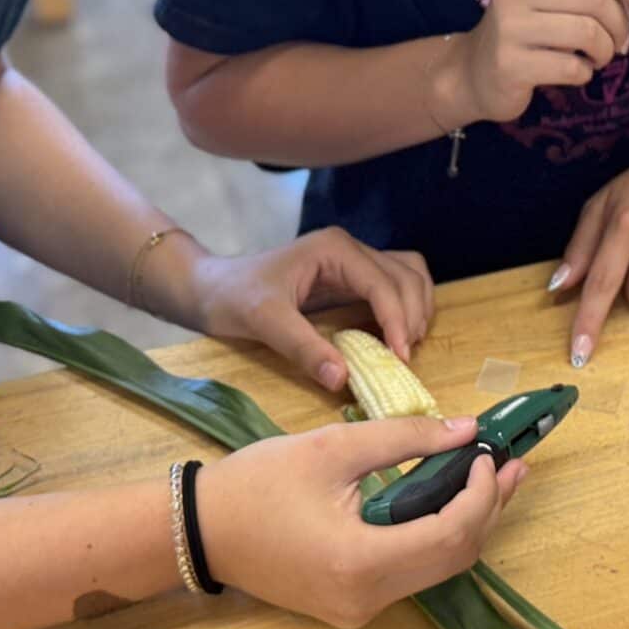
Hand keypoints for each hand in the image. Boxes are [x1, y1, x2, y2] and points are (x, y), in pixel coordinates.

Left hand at [183, 228, 434, 392]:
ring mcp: (352, 260)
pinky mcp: (351, 276)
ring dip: (416, 308)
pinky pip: (395, 284)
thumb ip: (304, 348)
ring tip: (406, 346)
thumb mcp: (264, 323)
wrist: (211, 287)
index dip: (398, 319)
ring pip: (408, 275)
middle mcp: (349, 248)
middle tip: (404, 358)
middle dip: (412, 315)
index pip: (383, 282)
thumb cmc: (233, 298)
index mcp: (334, 249)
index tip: (401, 357)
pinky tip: (396, 336)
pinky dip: (406, 307)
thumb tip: (344, 379)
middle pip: (406, 275)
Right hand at [198, 414, 524, 628]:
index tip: (488, 451)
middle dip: (487, 508)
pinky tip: (448, 501)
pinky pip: (411, 572)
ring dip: (466, 522)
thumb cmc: (258, 485)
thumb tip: (465, 429)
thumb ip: (404, 438)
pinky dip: (436, 536)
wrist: (200, 530)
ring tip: (488, 476)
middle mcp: (368, 600)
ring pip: (437, 569)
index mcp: (362, 563)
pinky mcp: (352, 605)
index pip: (451, 534)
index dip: (482, 493)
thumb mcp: (332, 448)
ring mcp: (360, 610)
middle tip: (509, 462)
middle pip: (454, 558)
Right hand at [444, 0, 628, 125]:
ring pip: (587, 33)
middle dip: (620, 26)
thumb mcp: (562, 3)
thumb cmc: (527, 34)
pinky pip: (571, 66)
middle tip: (619, 44)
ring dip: (605, 52)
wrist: (473, 72)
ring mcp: (509, 25)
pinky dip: (584, 73)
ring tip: (596, 59)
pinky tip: (573, 71)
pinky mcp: (510, 63)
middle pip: (595, 0)